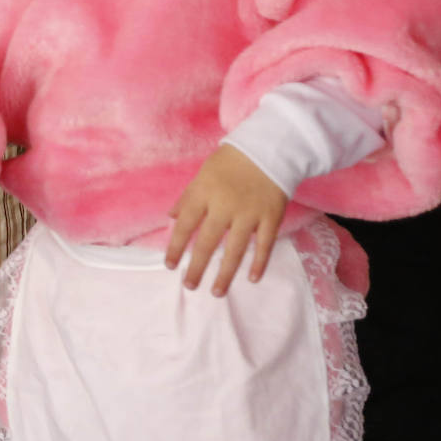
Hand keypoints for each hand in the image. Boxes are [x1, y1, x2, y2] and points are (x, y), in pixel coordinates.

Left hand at [165, 144, 286, 295]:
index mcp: (204, 193)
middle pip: (207, 242)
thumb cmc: (231, 162)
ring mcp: (249, 213)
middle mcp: (224, 206)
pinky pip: (265, 244)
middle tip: (189, 286)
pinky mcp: (271, 217)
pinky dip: (260, 262)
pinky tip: (252, 279)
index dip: (175, 247)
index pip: (185, 225)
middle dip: (196, 267)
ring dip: (225, 273)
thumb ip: (187, 197)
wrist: (269, 148)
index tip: (169, 265)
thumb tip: (171, 218)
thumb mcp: (203, 174)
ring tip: (216, 292)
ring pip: (235, 249)